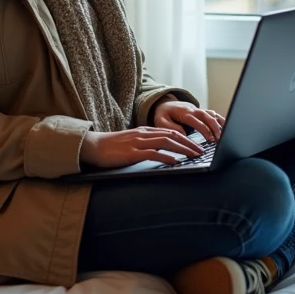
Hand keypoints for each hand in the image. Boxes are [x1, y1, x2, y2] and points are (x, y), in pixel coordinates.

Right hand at [79, 127, 205, 167]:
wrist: (93, 146)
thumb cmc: (111, 147)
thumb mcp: (132, 142)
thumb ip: (146, 144)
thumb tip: (162, 152)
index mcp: (144, 131)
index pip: (170, 131)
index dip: (185, 138)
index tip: (196, 145)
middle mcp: (144, 134)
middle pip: (172, 135)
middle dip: (189, 143)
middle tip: (201, 150)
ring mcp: (138, 143)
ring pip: (166, 142)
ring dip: (182, 148)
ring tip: (193, 155)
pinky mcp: (132, 153)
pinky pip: (153, 154)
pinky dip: (166, 157)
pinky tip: (175, 162)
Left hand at [153, 99, 225, 143]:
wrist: (165, 104)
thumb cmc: (163, 114)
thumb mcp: (160, 121)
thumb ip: (171, 128)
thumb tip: (184, 135)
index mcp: (184, 113)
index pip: (197, 122)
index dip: (205, 130)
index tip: (210, 139)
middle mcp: (194, 110)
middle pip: (208, 117)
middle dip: (216, 128)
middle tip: (220, 140)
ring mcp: (199, 110)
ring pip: (213, 115)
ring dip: (220, 124)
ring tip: (226, 135)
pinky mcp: (202, 112)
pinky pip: (214, 115)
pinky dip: (221, 120)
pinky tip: (226, 128)